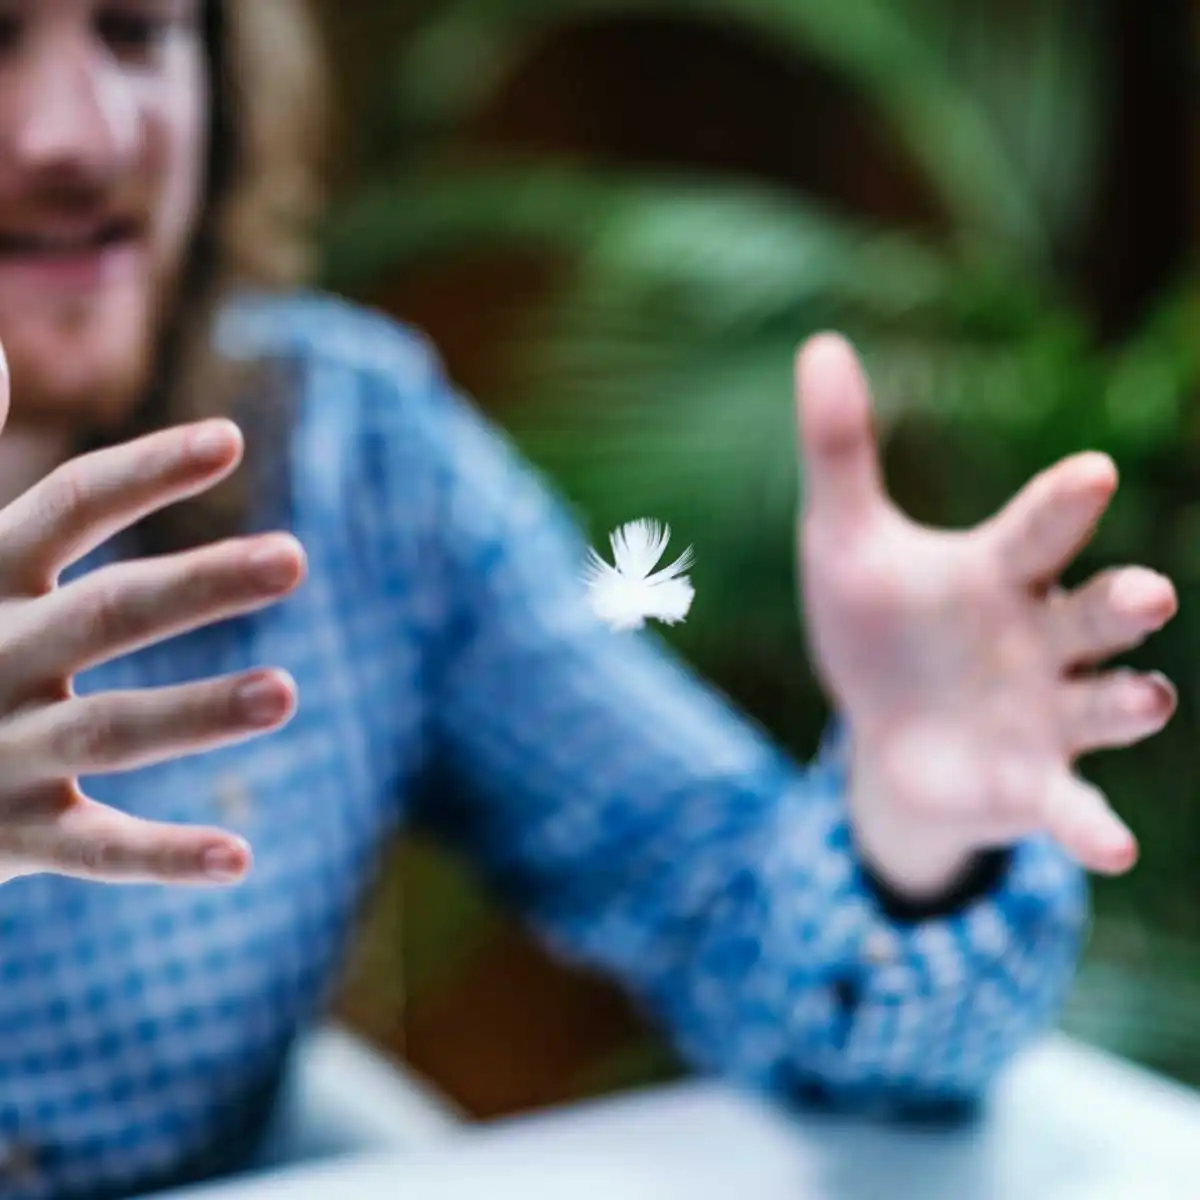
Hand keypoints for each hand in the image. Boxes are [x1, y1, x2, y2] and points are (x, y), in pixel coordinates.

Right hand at [0, 366, 304, 886]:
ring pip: (111, 729)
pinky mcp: (8, 836)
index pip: (63, 508)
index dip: (145, 473)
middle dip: (199, 585)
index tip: (229, 439)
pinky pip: (94, 851)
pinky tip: (239, 859)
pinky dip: (162, 859)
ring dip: (199, 712)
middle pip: (108, 613)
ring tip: (289, 692)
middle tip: (294, 557)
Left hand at [795, 334, 1175, 897]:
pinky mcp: (1032, 785)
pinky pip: (1071, 803)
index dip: (1064, 504)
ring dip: (1129, 703)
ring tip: (1146, 698)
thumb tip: (819, 345)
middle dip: (1122, 604)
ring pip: (1106, 704)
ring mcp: (1048, 716)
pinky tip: (1110, 844)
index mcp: (1001, 573)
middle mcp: (1043, 639)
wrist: (883, 732)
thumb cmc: (877, 624)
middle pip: (1094, 613)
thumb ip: (839, 452)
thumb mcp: (843, 541)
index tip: (1090, 474)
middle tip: (1149, 592)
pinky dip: (1090, 823)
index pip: (1040, 530)